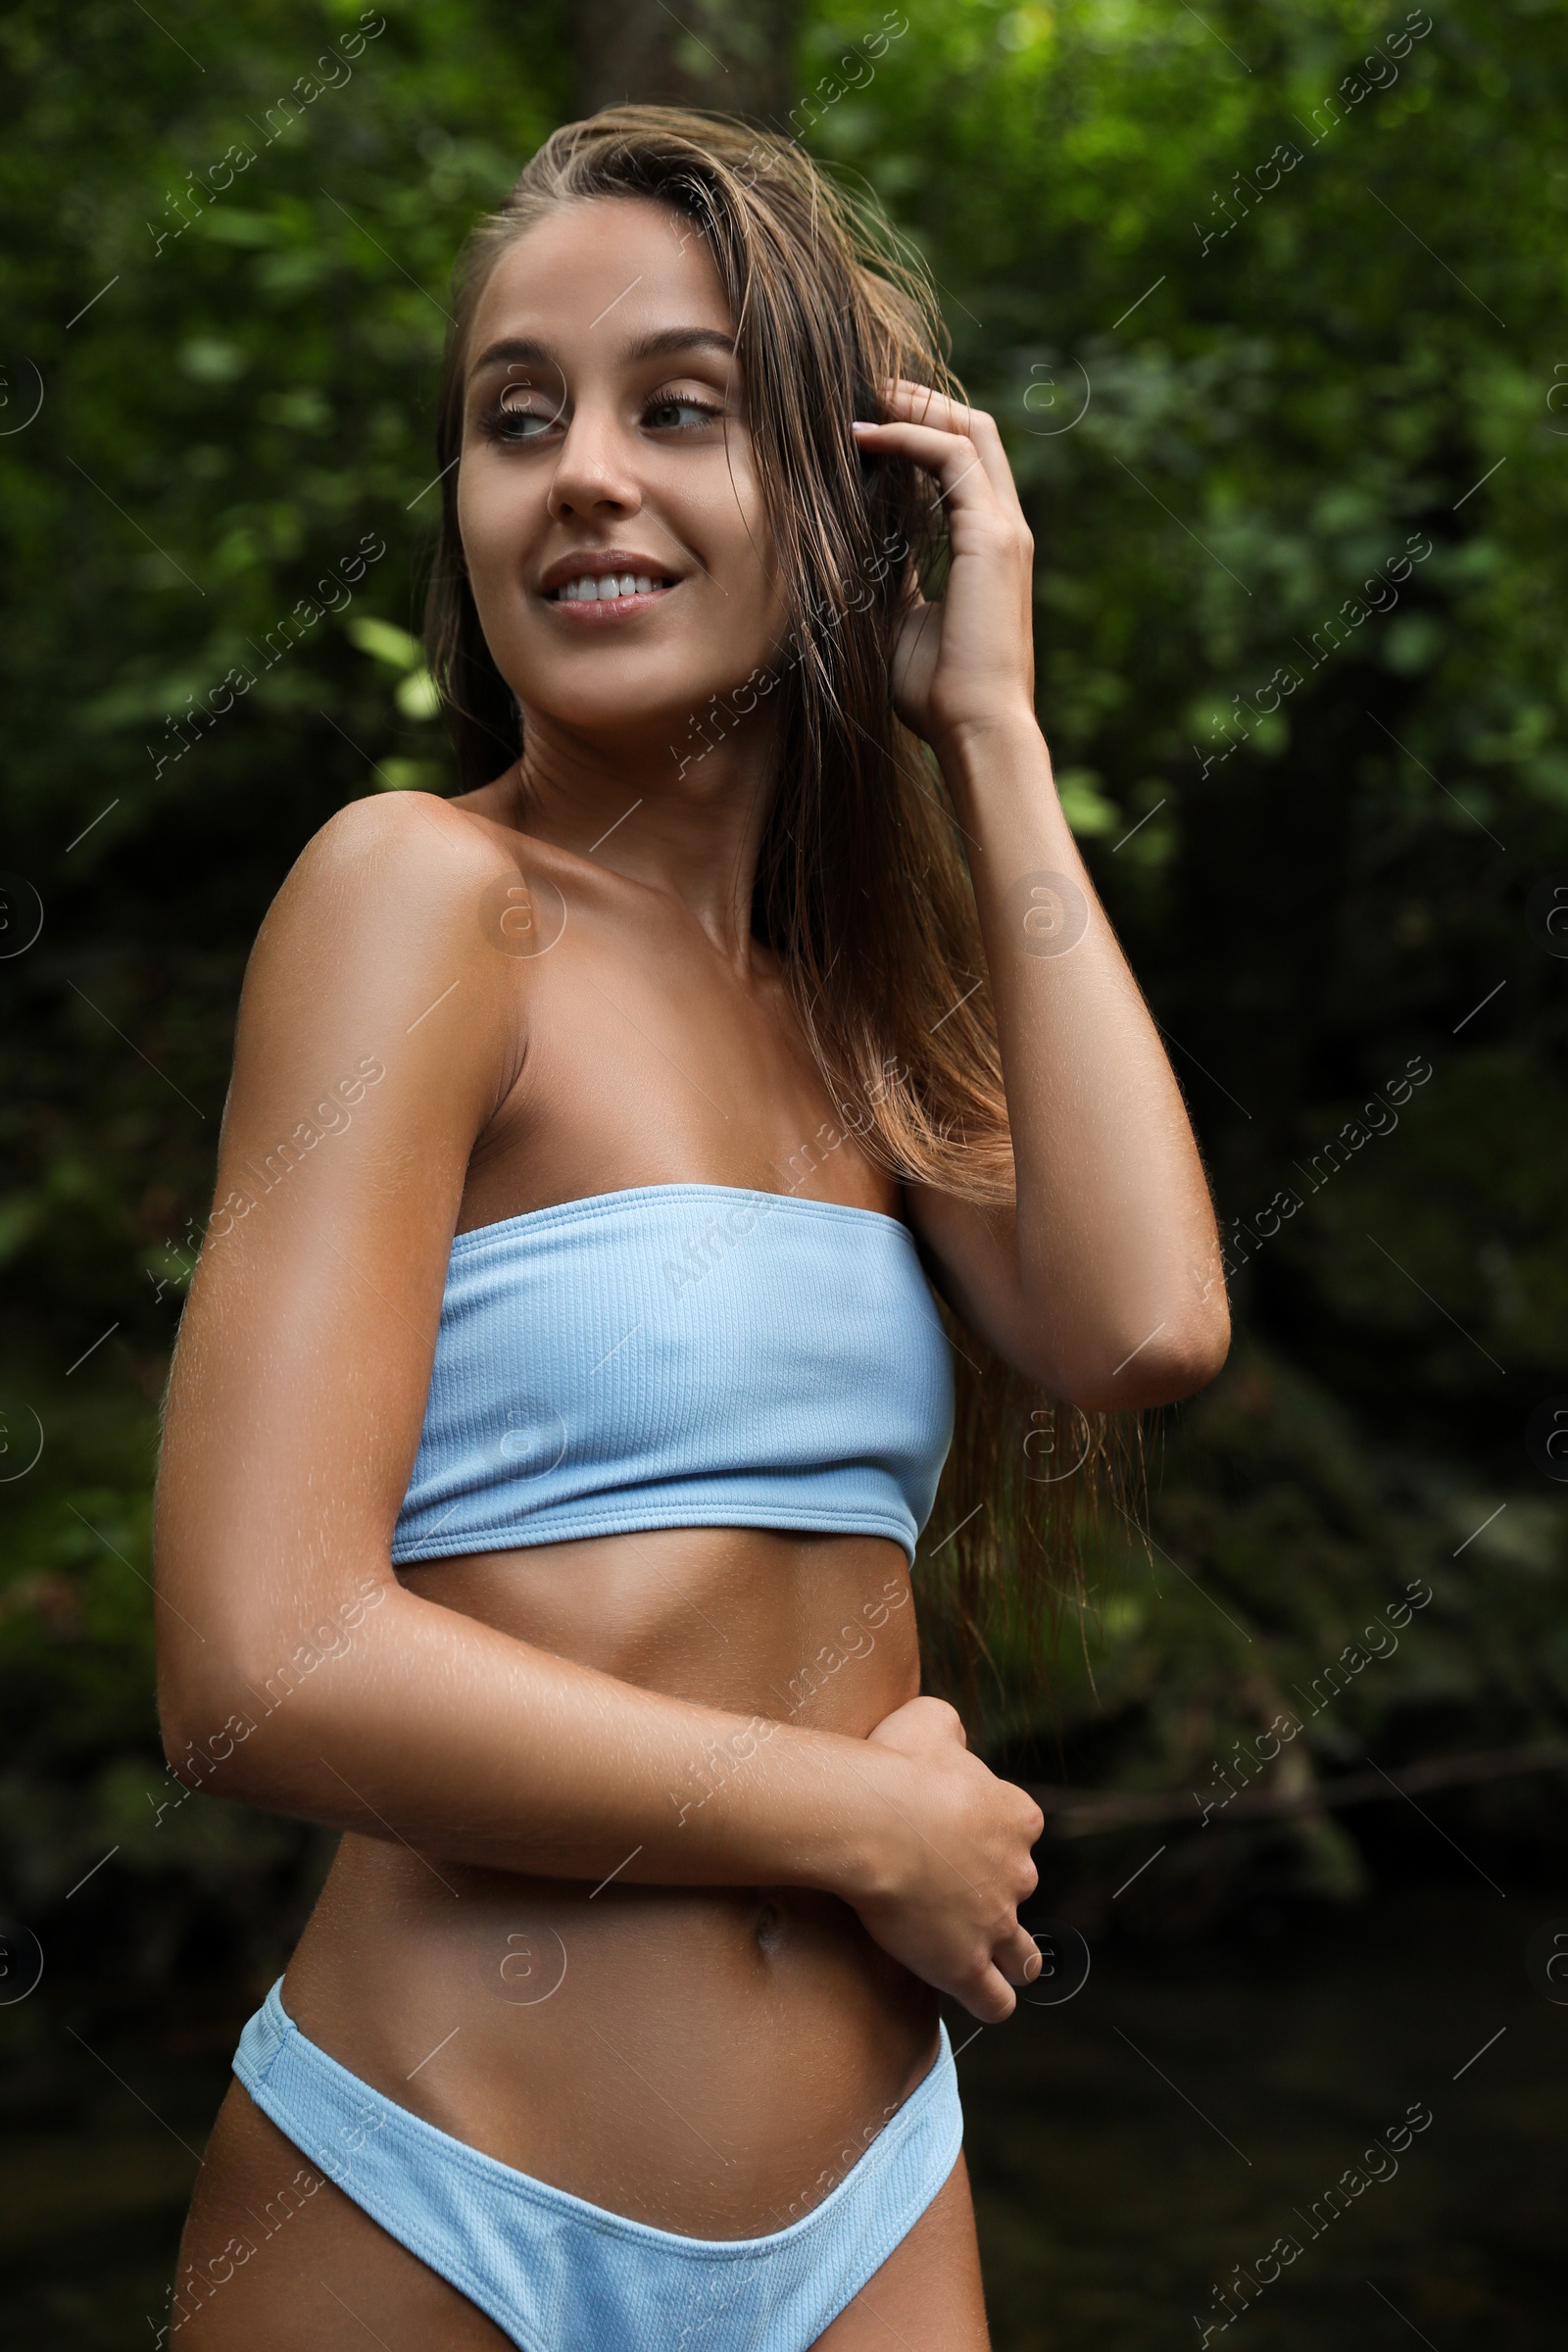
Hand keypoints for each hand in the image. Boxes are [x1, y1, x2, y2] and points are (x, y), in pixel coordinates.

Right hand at [846, 1694, 1044, 2021]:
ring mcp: (995, 1923)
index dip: (991, 1832)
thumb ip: (951, 1729)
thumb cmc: (895, 1766)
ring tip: (990, 1958)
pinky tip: (983, 1997)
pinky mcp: (966, 1965)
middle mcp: (1018, 1872)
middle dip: (994, 1890)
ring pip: (1023, 1956)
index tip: (957, 1832)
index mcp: (1017, 1816)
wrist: (872, 1821)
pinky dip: (993, 2000)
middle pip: (1018, 1887)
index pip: (1020, 1829)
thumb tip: (952, 1738)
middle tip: (949, 1887)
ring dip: (1012, 1958)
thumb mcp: (929, 1720)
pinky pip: (995, 1999)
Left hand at [852, 379, 1036, 754]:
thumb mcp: (899, 619)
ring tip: (859, 398)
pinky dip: (908, 437)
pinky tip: (863, 435)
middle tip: (861, 389)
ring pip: (968, 429)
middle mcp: (1004, 527)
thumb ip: (887, 576)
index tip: (865, 421)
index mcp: (988, 545)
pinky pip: (952, 458)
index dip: (919, 430)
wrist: (974, 729)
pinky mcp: (992, 536)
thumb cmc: (935, 693)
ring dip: (912, 407)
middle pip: (973, 428)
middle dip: (918, 401)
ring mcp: (1004, 528)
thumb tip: (846, 548)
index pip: (963, 461)